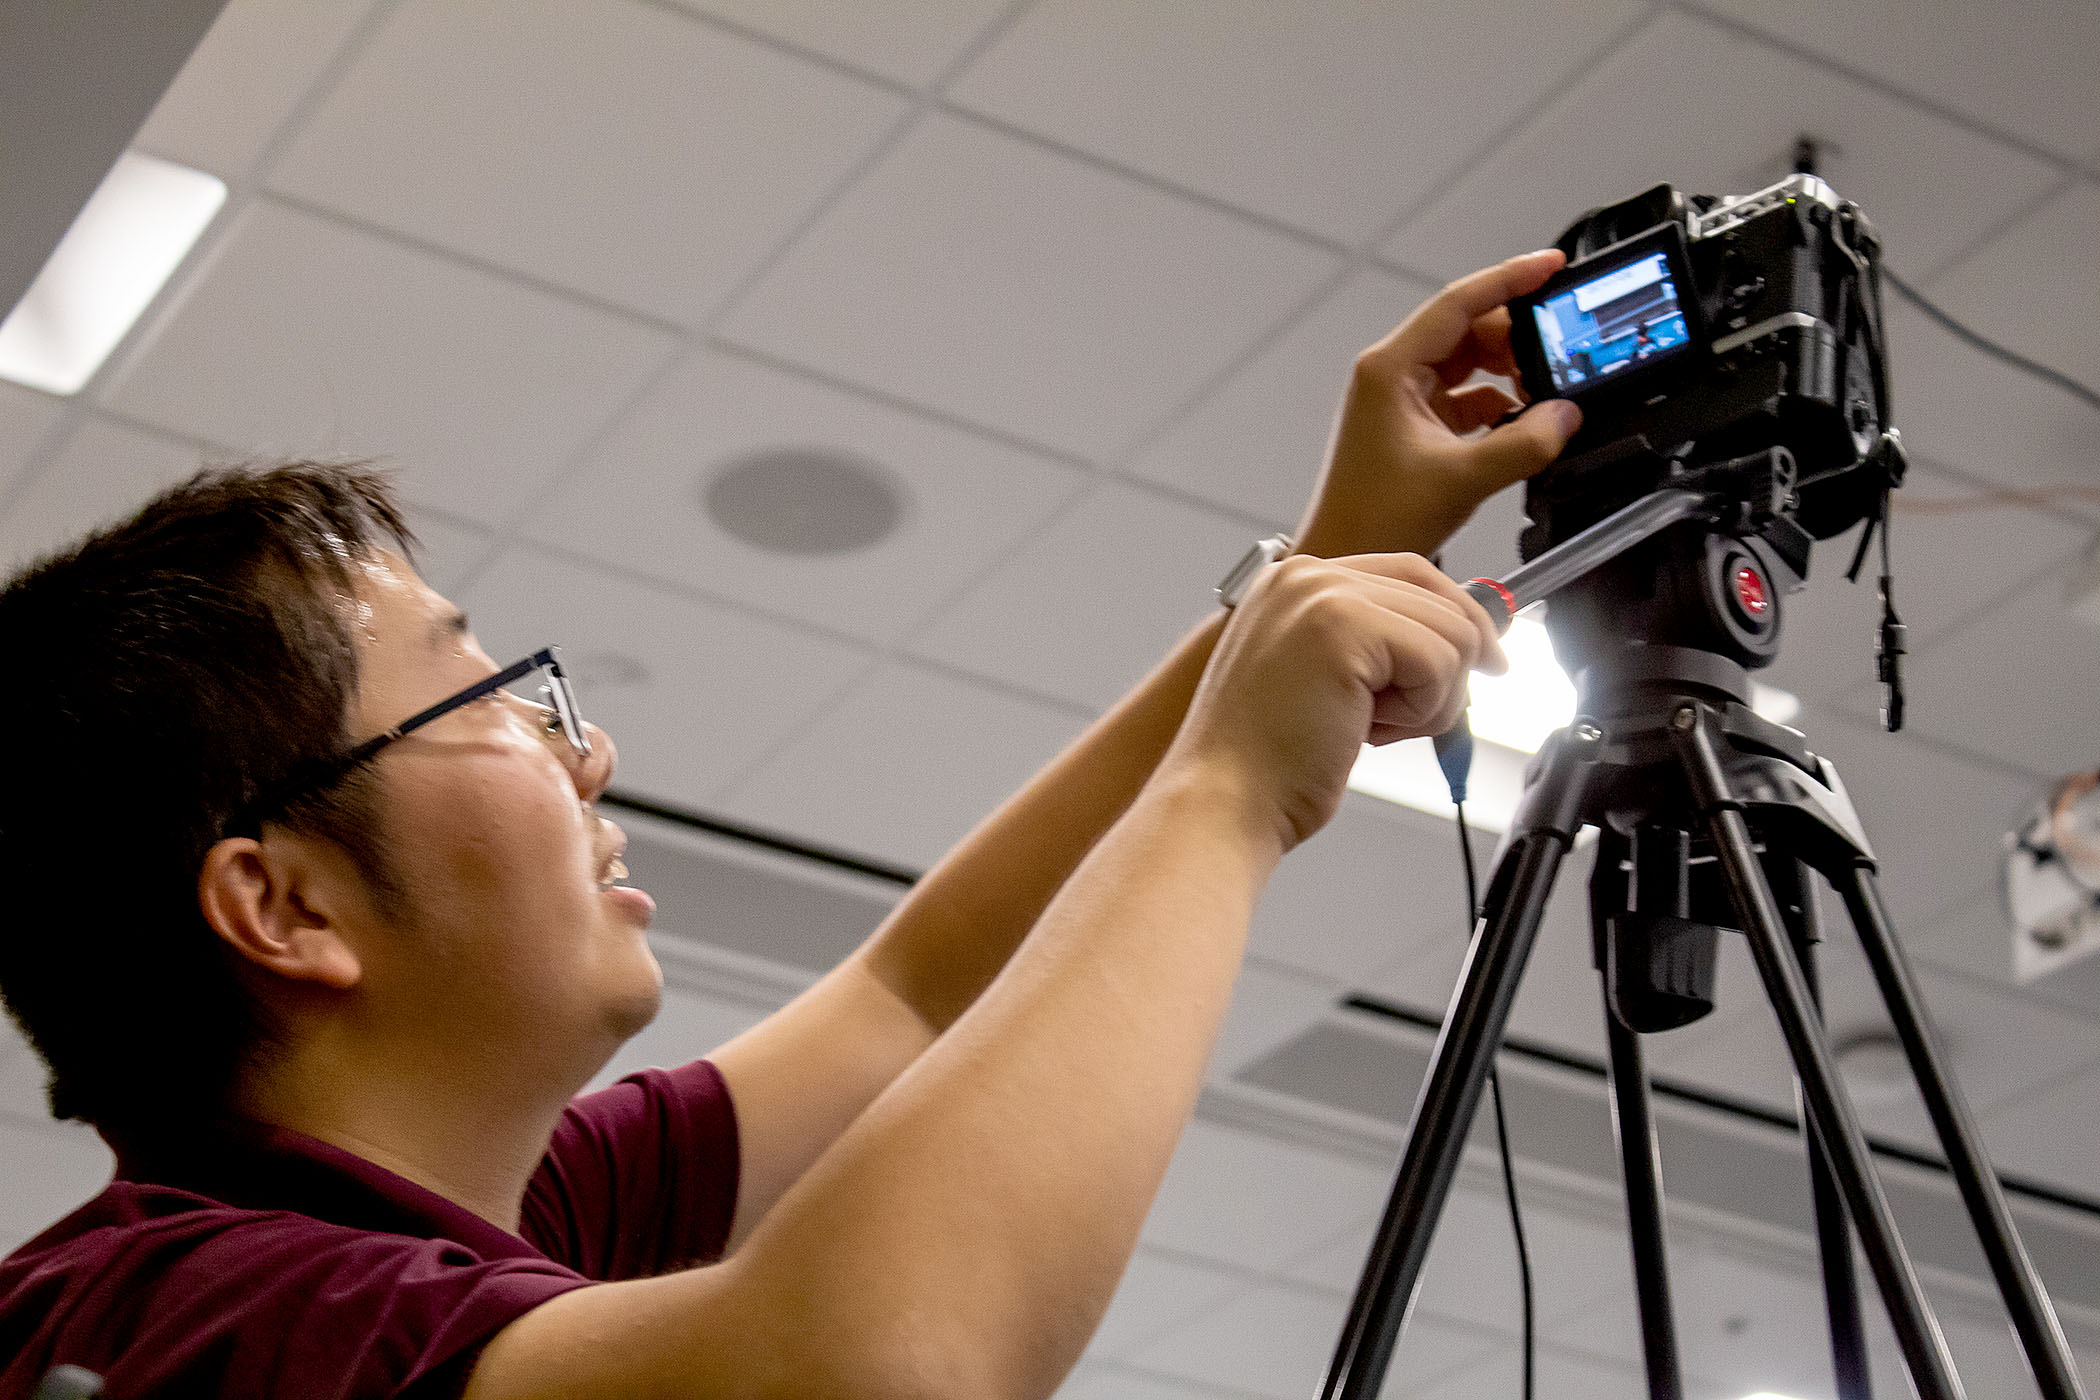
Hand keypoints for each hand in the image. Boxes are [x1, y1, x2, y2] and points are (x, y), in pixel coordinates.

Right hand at [1167, 552, 1506, 852]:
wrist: (1224, 801)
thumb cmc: (1266, 761)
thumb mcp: (1324, 680)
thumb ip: (1377, 643)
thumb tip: (1465, 636)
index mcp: (1293, 582)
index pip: (1411, 572)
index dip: (1457, 618)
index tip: (1484, 658)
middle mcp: (1304, 576)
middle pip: (1439, 595)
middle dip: (1451, 667)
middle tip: (1419, 717)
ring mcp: (1321, 595)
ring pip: (1450, 632)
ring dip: (1429, 698)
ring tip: (1368, 729)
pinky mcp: (1344, 627)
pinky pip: (1440, 661)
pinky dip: (1422, 711)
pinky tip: (1367, 733)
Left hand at [1293, 251, 1583, 560]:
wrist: (1345, 557)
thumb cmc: (1374, 520)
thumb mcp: (1461, 478)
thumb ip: (1523, 444)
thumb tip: (1565, 415)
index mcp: (1390, 369)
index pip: (1459, 303)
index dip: (1510, 278)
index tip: (1552, 265)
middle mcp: (1394, 376)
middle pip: (1469, 330)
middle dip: (1519, 337)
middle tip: (1563, 349)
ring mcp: (1404, 400)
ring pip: (1471, 365)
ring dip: (1512, 375)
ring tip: (1548, 392)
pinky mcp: (1417, 427)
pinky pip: (1469, 399)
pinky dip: (1501, 406)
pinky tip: (1525, 423)